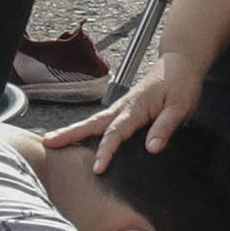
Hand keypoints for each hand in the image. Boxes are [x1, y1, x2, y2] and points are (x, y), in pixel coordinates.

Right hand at [58, 45, 206, 166]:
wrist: (179, 63)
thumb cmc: (181, 84)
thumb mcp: (180, 107)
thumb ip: (165, 127)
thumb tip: (152, 148)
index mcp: (135, 108)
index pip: (116, 133)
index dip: (105, 151)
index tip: (97, 167)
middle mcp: (123, 107)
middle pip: (92, 124)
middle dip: (70, 134)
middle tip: (48, 143)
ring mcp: (121, 107)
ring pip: (93, 122)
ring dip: (73, 131)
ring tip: (52, 141)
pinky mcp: (123, 109)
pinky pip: (101, 121)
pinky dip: (86, 129)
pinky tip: (77, 138)